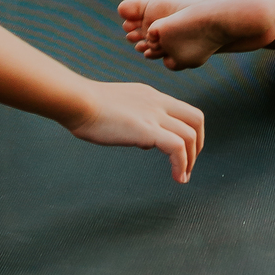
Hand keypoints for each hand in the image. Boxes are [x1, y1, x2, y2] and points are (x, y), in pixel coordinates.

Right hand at [69, 81, 204, 183]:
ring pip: (190, 135)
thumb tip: (144, 140)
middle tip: (188, 165)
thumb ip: (135, 120)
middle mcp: (157, 102)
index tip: (180, 152)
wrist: (77, 101)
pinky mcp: (146, 130)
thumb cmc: (87, 107)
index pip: (182, 110)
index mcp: (150, 96)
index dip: (187, 132)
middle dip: (197, 144)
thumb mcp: (119, 108)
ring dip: (191, 159)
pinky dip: (182, 164)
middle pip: (196, 119)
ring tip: (182, 177)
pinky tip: (177, 178)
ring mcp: (153, 115)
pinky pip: (177, 147)